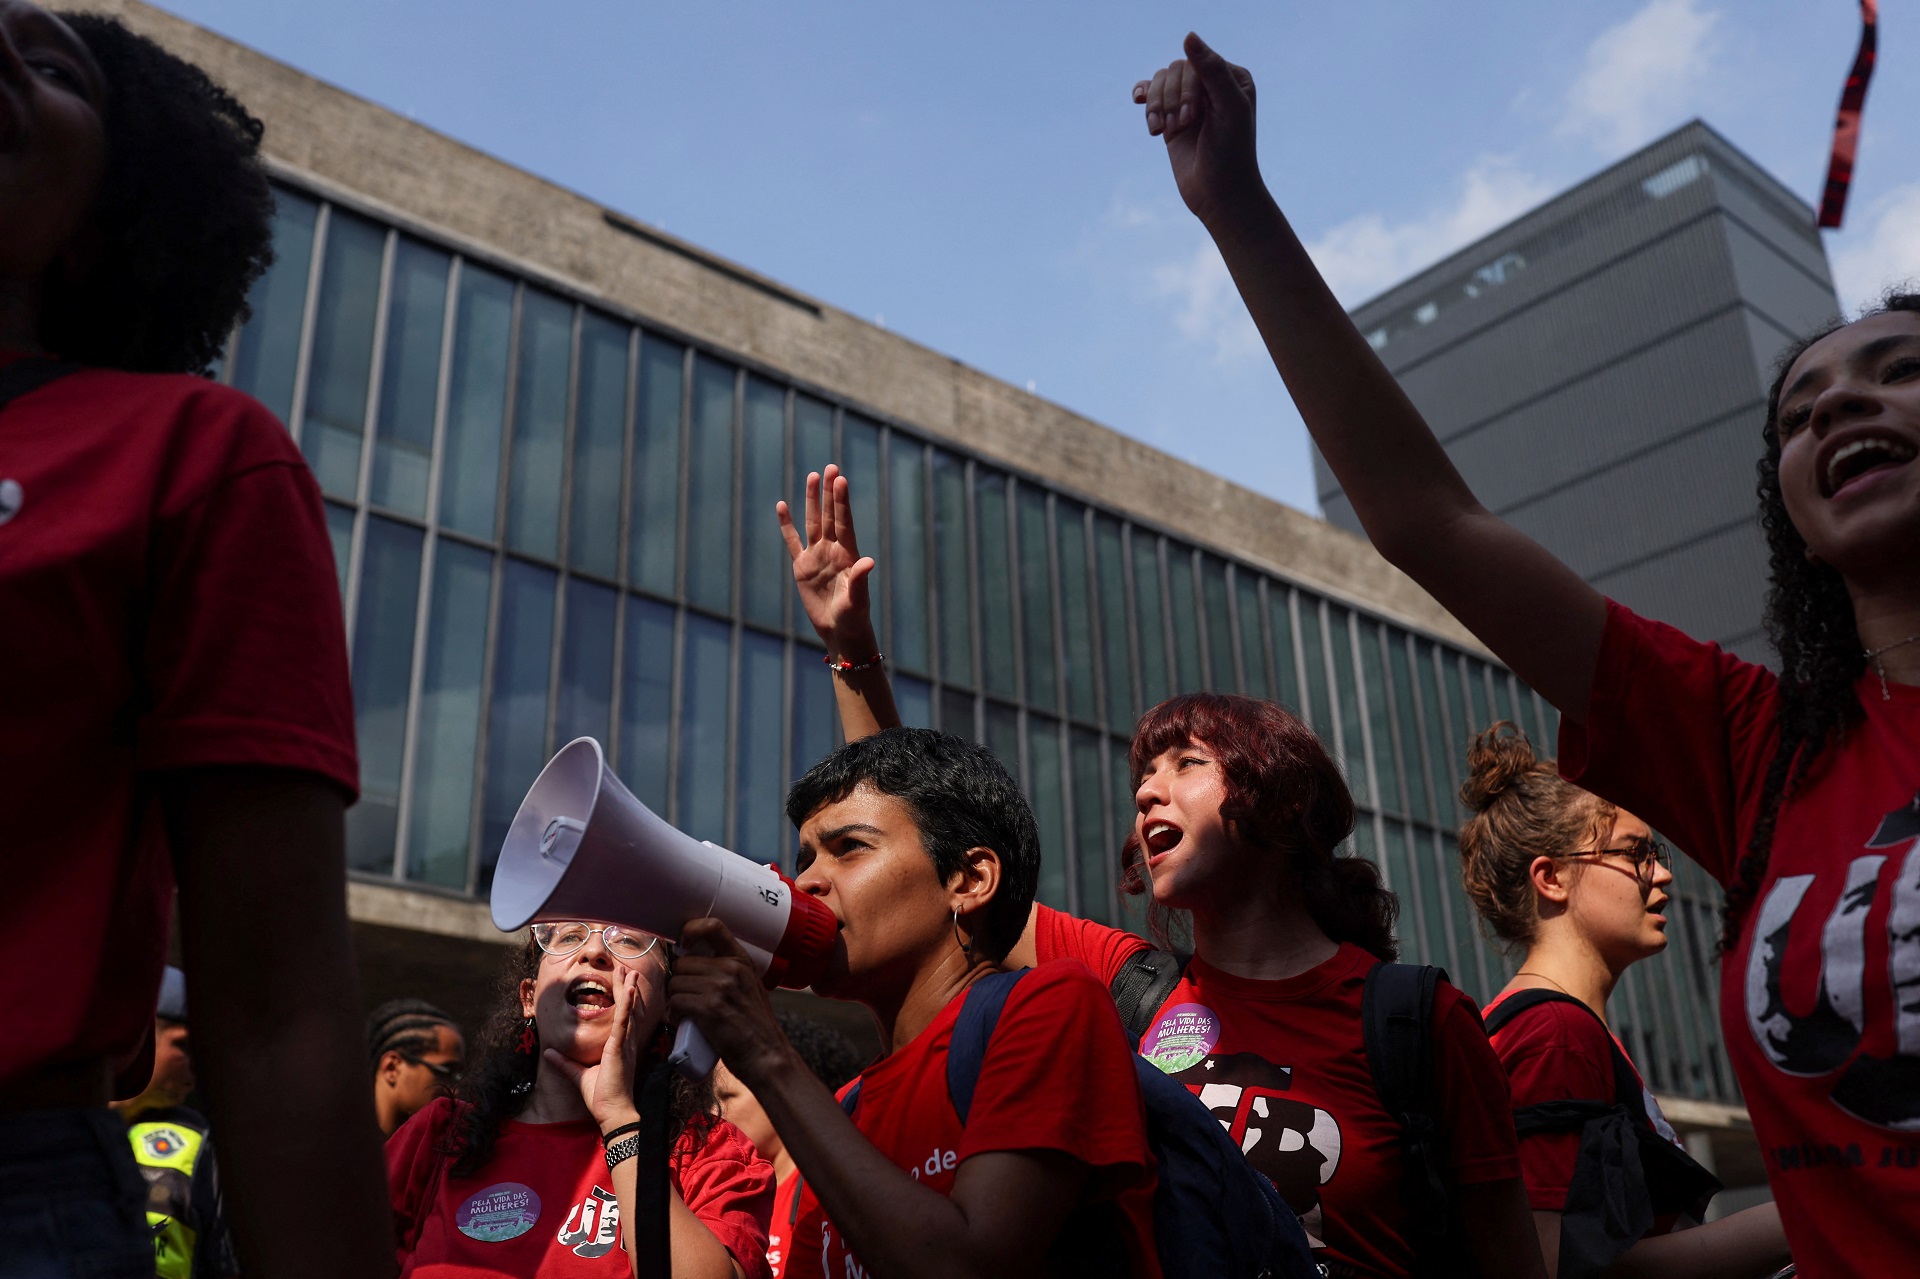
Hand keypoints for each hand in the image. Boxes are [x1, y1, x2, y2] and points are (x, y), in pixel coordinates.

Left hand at [544, 965, 643, 1130]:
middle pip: (628, 1008)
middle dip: (627, 988)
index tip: (624, 983)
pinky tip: (630, 989)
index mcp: (619, 1047)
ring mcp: (624, 1043)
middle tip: (629, 969)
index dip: (623, 999)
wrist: (612, 1112)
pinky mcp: (619, 1047)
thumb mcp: (578, 1074)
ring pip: (629, 1009)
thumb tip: (549, 1052)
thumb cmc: (601, 1097)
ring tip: (631, 971)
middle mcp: (625, 1042)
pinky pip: (624, 1020)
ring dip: (629, 989)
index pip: (622, 1017)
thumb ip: (564, 1062)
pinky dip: (628, 1003)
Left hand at [667, 918, 791, 1087]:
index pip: (713, 926)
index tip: (684, 942)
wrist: (767, 1056)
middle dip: (680, 982)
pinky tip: (686, 1023)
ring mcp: (721, 987)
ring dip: (676, 1000)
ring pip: (676, 983)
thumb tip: (693, 964)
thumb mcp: (750, 987)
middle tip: (689, 999)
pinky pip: (675, 1002)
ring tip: (688, 1013)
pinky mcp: (709, 1008)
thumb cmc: (755, 1026)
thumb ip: (728, 971)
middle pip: (683, 963)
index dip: (691, 929)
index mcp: (742, 960)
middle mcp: (732, 968)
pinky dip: (675, 1014)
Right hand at [778, 464, 877, 657]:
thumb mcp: (858, 599)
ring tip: (812, 476)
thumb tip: (868, 561)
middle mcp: (832, 550)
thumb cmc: (854, 616)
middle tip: (830, 467)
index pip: (844, 521)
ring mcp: (817, 556)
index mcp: (848, 554)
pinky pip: (792, 542)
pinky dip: (787, 526)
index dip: (841, 501)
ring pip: (813, 522)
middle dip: (829, 492)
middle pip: (830, 515)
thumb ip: (861, 579)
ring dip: (812, 501)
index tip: (840, 479)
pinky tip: (782, 507)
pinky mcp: (802, 567)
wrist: (840, 631)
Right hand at [1133, 33, 1261, 226]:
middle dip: (1171, 99)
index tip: (1192, 117)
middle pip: (1175, 70)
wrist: (1220, 195)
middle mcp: (1211, 86)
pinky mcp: (1172, 119)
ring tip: (1161, 131)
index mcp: (1232, 77)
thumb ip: (1212, 71)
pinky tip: (1138, 102)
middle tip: (1180, 127)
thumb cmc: (1231, 153)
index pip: (1196, 62)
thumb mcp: (1228, 109)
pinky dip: (1144, 100)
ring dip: (1156, 106)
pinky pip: (1151, 95)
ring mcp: (1190, 102)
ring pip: (1160, 82)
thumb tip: (1188, 36)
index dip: (1188, 87)